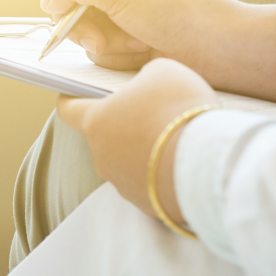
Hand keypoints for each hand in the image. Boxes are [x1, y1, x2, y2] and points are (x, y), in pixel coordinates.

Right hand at [40, 0, 275, 101]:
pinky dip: (115, 53)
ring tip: (134, 40)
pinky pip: (95, 46)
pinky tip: (141, 51)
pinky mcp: (121, 36)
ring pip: (76, 24)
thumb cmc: (174, 9)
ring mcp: (116, 7)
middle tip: (98, 32)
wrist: (213, 49)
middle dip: (80, 18)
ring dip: (103, 39)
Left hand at [57, 58, 217, 220]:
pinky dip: (163, 172)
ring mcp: (122, 183)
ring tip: (177, 138)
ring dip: (145, 150)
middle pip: (106, 135)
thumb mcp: (163, 72)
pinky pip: (151, 182)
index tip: (77, 93)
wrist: (206, 162)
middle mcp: (102, 156)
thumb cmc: (178, 108)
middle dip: (125, 123)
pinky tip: (186, 162)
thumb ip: (144, 77)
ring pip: (128, 161)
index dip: (72, 99)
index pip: (68, 110)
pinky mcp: (146, 204)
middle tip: (154, 112)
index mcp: (96, 121)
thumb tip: (145, 89)